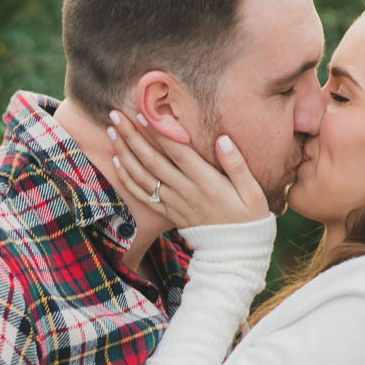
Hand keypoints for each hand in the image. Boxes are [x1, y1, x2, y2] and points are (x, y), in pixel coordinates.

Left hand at [106, 110, 268, 227]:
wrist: (235, 252)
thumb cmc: (248, 217)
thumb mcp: (252, 191)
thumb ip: (237, 165)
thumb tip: (222, 140)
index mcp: (206, 181)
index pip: (177, 151)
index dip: (159, 132)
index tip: (144, 112)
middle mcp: (185, 191)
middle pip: (152, 160)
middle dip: (132, 136)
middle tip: (116, 115)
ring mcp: (173, 203)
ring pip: (142, 175)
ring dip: (125, 153)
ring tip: (112, 132)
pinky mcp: (167, 212)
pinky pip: (142, 195)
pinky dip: (127, 178)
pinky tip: (117, 162)